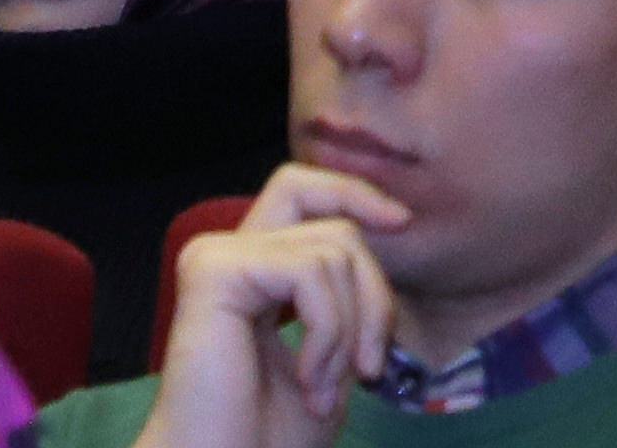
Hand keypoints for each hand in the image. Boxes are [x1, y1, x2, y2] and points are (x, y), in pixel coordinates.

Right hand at [137, 170, 411, 447]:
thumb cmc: (273, 434)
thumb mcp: (333, 350)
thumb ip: (348, 291)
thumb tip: (390, 224)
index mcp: (251, 269)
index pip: (305, 193)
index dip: (356, 195)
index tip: (403, 223)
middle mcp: (227, 254)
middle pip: (333, 220)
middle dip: (373, 290)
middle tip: (372, 366)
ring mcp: (216, 258)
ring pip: (334, 249)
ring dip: (350, 331)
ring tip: (323, 391)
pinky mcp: (213, 272)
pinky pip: (310, 271)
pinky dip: (330, 332)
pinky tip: (308, 381)